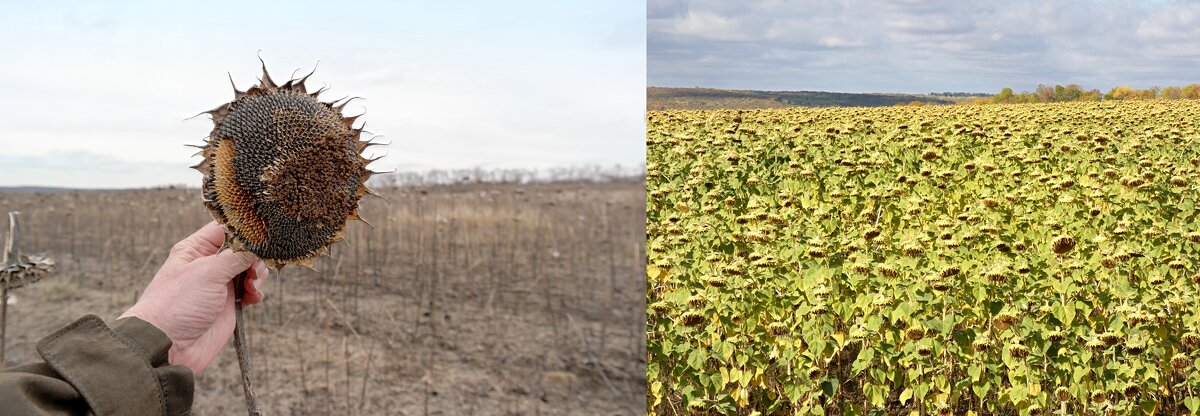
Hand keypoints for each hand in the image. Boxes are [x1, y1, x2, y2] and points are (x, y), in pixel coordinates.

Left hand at [120, 221, 268, 374]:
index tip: (262, 233)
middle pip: (242, 249)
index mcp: (196, 249)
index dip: (244, 228)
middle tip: (254, 269)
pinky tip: (253, 298)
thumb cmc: (179, 303)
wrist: (169, 346)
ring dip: (257, 275)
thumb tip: (259, 245)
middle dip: (255, 256)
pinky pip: (250, 290)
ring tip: (252, 287)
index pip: (224, 227)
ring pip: (250, 269)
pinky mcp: (228, 304)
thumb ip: (237, 255)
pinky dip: (256, 292)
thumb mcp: (208, 272)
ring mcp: (219, 284)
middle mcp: (208, 264)